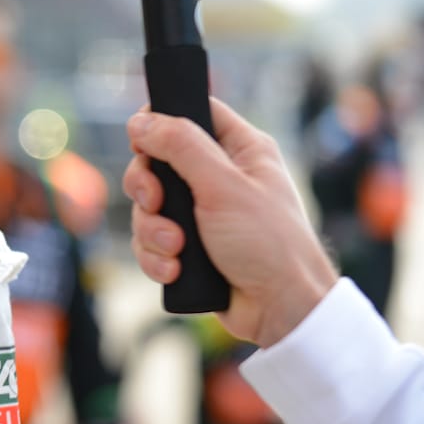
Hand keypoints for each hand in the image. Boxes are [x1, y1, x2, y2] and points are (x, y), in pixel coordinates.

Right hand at [123, 98, 337, 346]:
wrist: (282, 312)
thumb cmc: (269, 243)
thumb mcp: (223, 185)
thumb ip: (180, 146)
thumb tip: (140, 120)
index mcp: (240, 149)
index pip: (192, 112)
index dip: (160, 121)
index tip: (142, 141)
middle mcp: (219, 176)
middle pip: (156, 161)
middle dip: (148, 189)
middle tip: (156, 203)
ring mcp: (203, 213)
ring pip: (149, 206)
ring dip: (153, 231)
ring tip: (177, 249)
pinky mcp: (190, 247)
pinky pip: (151, 241)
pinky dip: (156, 257)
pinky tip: (175, 270)